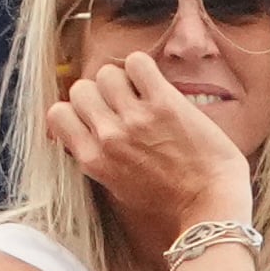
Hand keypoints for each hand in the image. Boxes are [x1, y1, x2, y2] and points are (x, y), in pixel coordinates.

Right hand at [46, 53, 251, 228]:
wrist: (211, 208)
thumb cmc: (172, 204)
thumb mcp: (119, 190)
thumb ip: (99, 160)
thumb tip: (85, 136)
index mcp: (93, 160)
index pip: (58, 114)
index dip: (78, 110)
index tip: (97, 116)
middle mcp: (108, 137)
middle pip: (80, 89)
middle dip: (100, 94)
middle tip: (124, 105)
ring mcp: (135, 118)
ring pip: (106, 73)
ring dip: (123, 80)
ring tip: (143, 95)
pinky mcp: (165, 104)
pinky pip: (138, 62)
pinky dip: (144, 68)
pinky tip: (156, 84)